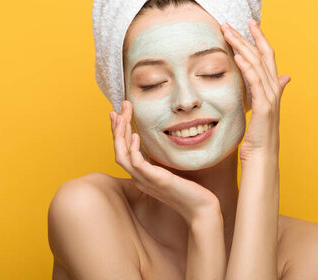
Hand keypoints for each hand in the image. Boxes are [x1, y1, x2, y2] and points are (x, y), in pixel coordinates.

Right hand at [110, 101, 219, 223]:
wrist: (200, 209)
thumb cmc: (189, 191)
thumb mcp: (170, 172)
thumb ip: (159, 163)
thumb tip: (155, 147)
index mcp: (141, 176)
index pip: (123, 151)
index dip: (119, 133)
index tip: (119, 114)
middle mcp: (139, 178)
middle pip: (118, 151)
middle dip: (116, 128)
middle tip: (117, 108)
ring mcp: (146, 181)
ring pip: (122, 156)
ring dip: (119, 135)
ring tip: (121, 116)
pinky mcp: (156, 181)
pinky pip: (137, 164)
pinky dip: (133, 149)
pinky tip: (135, 135)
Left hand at [221, 20, 290, 161]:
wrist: (262, 156)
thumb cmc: (259, 134)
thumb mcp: (263, 108)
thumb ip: (269, 90)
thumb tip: (284, 78)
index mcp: (273, 87)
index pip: (267, 55)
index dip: (259, 37)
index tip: (249, 23)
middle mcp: (274, 88)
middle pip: (262, 55)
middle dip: (246, 36)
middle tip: (230, 23)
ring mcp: (270, 97)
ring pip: (257, 64)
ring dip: (242, 46)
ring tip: (228, 33)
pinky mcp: (264, 107)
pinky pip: (255, 82)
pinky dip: (247, 67)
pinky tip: (237, 56)